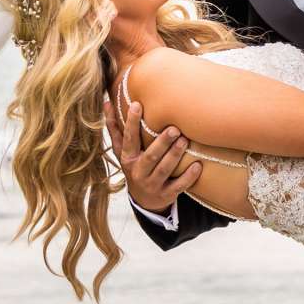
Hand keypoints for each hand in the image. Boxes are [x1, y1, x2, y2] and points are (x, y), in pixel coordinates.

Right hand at [107, 93, 198, 214]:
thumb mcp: (122, 151)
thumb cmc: (134, 166)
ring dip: (174, 155)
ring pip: (164, 170)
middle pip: (150, 156)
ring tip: (185, 140)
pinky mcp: (166, 195)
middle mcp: (138, 172)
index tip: (137, 105)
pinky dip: (188, 177)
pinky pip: (178, 186)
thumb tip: (106, 102)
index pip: (129, 139)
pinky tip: (198, 165)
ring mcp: (152, 185)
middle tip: (174, 128)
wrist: (144, 200)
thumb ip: (115, 128)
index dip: (131, 123)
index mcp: (127, 158)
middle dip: (162, 143)